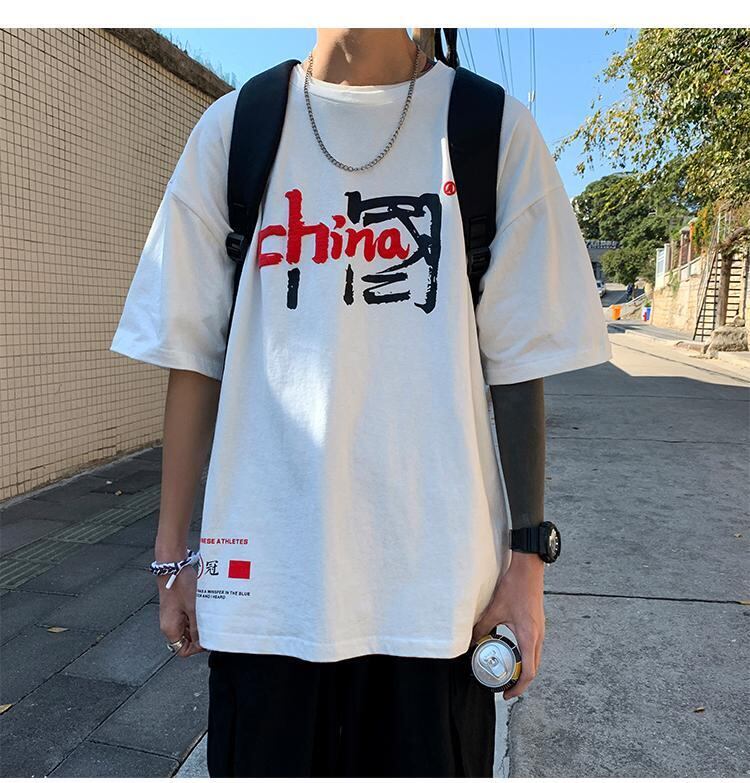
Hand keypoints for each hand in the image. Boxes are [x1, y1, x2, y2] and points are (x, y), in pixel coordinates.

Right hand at [155, 545, 205, 657]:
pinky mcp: (176, 609)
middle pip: (186, 640)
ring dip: (199, 625)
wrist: (173, 567)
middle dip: (199, 636)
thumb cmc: (181, 586)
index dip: (196, 648)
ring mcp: (173, 617)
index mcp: (170, 629)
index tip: (208, 638)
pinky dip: (196, 617)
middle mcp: (169, 625)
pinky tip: (204, 608)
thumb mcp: (193, 609)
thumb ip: (197, 628)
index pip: (182, 650)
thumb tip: (203, 642)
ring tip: (208, 615)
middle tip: (211, 625)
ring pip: (188, 629)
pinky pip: (187, 619)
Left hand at [471, 552, 544, 699]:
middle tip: (506, 687)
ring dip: (524, 669)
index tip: (507, 694)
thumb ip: (483, 627)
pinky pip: (534, 647)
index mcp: (529, 637)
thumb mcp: (495, 610)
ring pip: (535, 658)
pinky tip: (512, 652)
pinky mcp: (538, 624)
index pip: (529, 672)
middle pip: (534, 668)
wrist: (528, 570)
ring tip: (508, 672)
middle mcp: (538, 637)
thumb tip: (473, 641)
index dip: (519, 688)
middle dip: (521, 682)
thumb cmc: (515, 588)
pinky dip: (525, 656)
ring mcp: (540, 630)